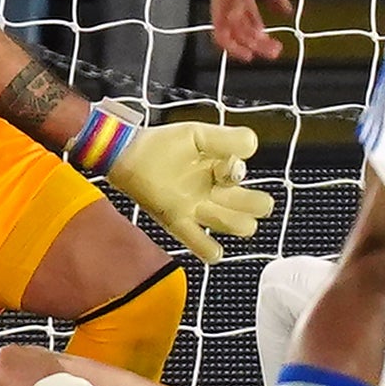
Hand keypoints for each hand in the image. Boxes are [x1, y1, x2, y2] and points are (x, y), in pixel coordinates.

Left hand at [106, 120, 274, 261]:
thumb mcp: (197, 134)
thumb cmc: (163, 143)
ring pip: (237, 226)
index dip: (236, 171)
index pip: (245, 174)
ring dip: (234, 222)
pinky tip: (213, 249)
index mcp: (222, 169)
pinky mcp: (179, 222)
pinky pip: (201, 244)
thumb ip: (226, 139)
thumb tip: (252, 149)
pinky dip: (210, 251)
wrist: (129, 155)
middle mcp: (216, 191)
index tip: (223, 167)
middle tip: (233, 195)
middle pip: (256, 206)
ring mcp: (199, 209)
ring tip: (211, 209)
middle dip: (254, 204)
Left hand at [208, 0, 294, 62]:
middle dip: (260, 43)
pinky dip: (233, 48)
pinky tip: (248, 55)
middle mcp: (232, 3)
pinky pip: (222, 36)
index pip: (250, 19)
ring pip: (236, 36)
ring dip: (251, 47)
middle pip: (244, 30)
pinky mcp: (218, 11)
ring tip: (267, 54)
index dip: (261, 33)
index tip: (275, 43)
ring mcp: (224, 8)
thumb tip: (287, 12)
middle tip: (275, 52)